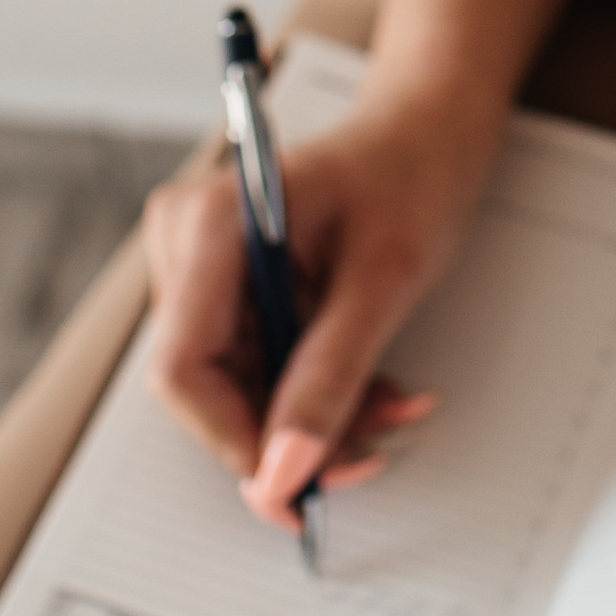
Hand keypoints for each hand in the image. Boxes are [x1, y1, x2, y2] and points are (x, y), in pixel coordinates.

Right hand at [143, 0, 571, 528]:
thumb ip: (330, 379)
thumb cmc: (412, 173)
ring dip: (316, 414)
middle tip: (371, 447)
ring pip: (239, 386)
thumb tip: (282, 474)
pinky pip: (259, 365)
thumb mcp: (384, 283)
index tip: (298, 487)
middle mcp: (189, 243)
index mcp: (212, 223)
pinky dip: (317, 388)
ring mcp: (204, 267)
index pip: (185, 368)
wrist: (431, 128)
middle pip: (210, 386)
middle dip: (291, 431)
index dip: (236, 441)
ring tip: (392, 405)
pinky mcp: (230, 288)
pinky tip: (373, 387)